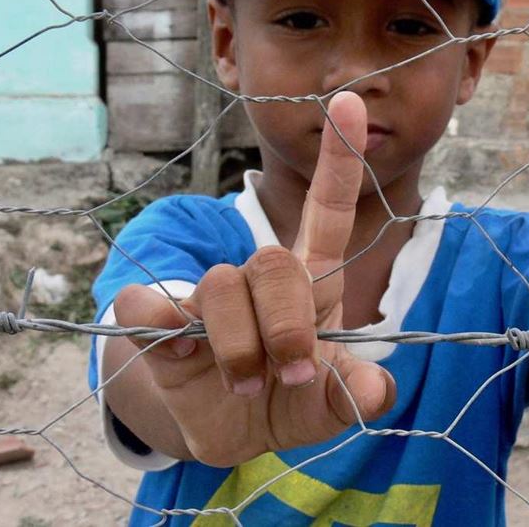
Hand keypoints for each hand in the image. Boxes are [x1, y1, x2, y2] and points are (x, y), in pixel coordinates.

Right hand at [112, 92, 394, 465]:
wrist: (227, 427)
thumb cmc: (289, 398)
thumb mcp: (328, 403)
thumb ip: (352, 393)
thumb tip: (379, 392)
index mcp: (311, 281)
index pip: (328, 210)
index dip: (340, 159)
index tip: (350, 102)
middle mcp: (260, 277)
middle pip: (274, 262)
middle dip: (288, 324)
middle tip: (295, 373)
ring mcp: (207, 295)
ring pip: (222, 287)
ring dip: (242, 348)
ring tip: (248, 385)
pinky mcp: (157, 320)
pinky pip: (149, 305)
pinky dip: (164, 328)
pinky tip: (182, 353)